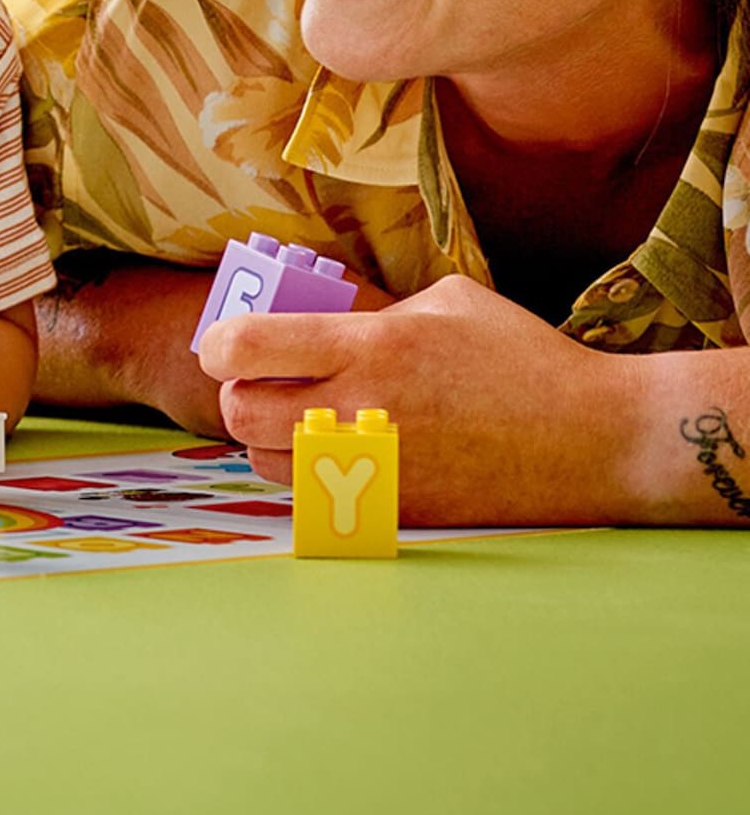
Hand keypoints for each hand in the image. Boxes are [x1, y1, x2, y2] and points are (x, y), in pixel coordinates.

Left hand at [196, 273, 627, 524]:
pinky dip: (309, 481)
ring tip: (301, 423)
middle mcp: (363, 409)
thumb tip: (320, 322)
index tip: (222, 346)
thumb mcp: (448, 302)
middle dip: (235, 397)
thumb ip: (374, 310)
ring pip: (268, 466)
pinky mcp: (396, 513)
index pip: (247, 346)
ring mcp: (377, 468)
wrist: (596, 440)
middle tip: (260, 386)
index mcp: (371, 345)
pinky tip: (338, 460)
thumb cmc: (526, 359)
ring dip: (268, 443)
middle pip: (240, 413)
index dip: (218, 345)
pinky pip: (315, 502)